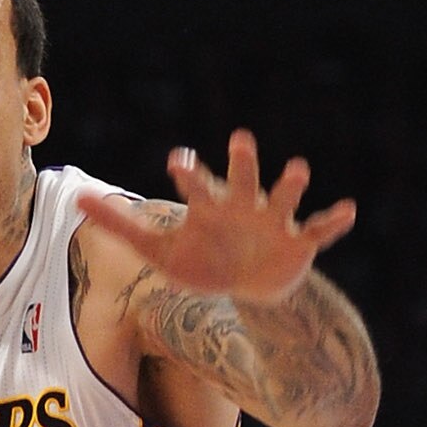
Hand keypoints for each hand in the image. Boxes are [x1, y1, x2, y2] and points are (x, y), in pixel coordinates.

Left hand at [76, 130, 354, 305]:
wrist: (248, 287)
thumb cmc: (203, 261)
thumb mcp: (158, 249)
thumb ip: (120, 225)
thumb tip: (77, 202)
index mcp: (211, 205)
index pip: (197, 185)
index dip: (189, 173)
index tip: (177, 159)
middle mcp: (244, 205)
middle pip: (243, 179)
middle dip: (243, 161)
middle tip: (241, 139)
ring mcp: (274, 222)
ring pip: (284, 197)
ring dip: (292, 184)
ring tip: (299, 169)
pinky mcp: (300, 243)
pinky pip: (321, 229)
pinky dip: (334, 220)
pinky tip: (348, 209)